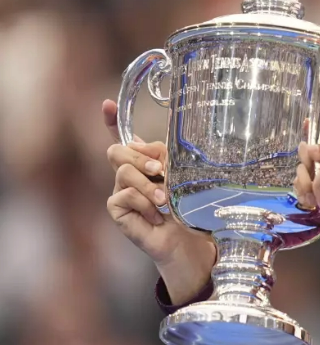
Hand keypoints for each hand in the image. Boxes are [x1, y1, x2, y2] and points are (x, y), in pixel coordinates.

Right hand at [102, 99, 215, 304]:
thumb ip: (163, 158)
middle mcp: (128, 174)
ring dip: (148, 185)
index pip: (122, 138)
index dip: (111, 121)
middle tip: (160, 171)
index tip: (106, 104)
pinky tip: (157, 216)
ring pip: (123, 172)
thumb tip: (141, 143)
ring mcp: (119, 191)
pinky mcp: (116, 208)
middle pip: (118, 151)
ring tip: (165, 200)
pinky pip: (123, 195)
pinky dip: (144, 204)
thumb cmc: (187, 209)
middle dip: (140, 158)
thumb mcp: (181, 177)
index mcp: (143, 162)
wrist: (188, 240)